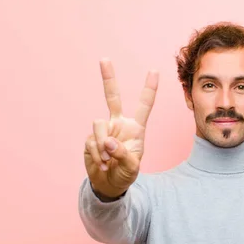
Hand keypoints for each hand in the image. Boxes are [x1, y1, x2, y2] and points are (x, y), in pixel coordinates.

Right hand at [84, 59, 158, 197]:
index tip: (154, 71)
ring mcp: (103, 130)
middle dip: (108, 78)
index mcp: (135, 128)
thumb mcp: (131, 167)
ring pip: (99, 124)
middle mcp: (119, 124)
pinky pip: (91, 141)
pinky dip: (96, 154)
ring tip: (107, 161)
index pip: (144, 105)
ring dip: (102, 145)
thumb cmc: (125, 174)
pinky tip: (102, 164)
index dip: (149, 89)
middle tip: (104, 59)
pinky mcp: (90, 139)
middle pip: (112, 97)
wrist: (108, 184)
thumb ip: (122, 154)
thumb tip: (107, 141)